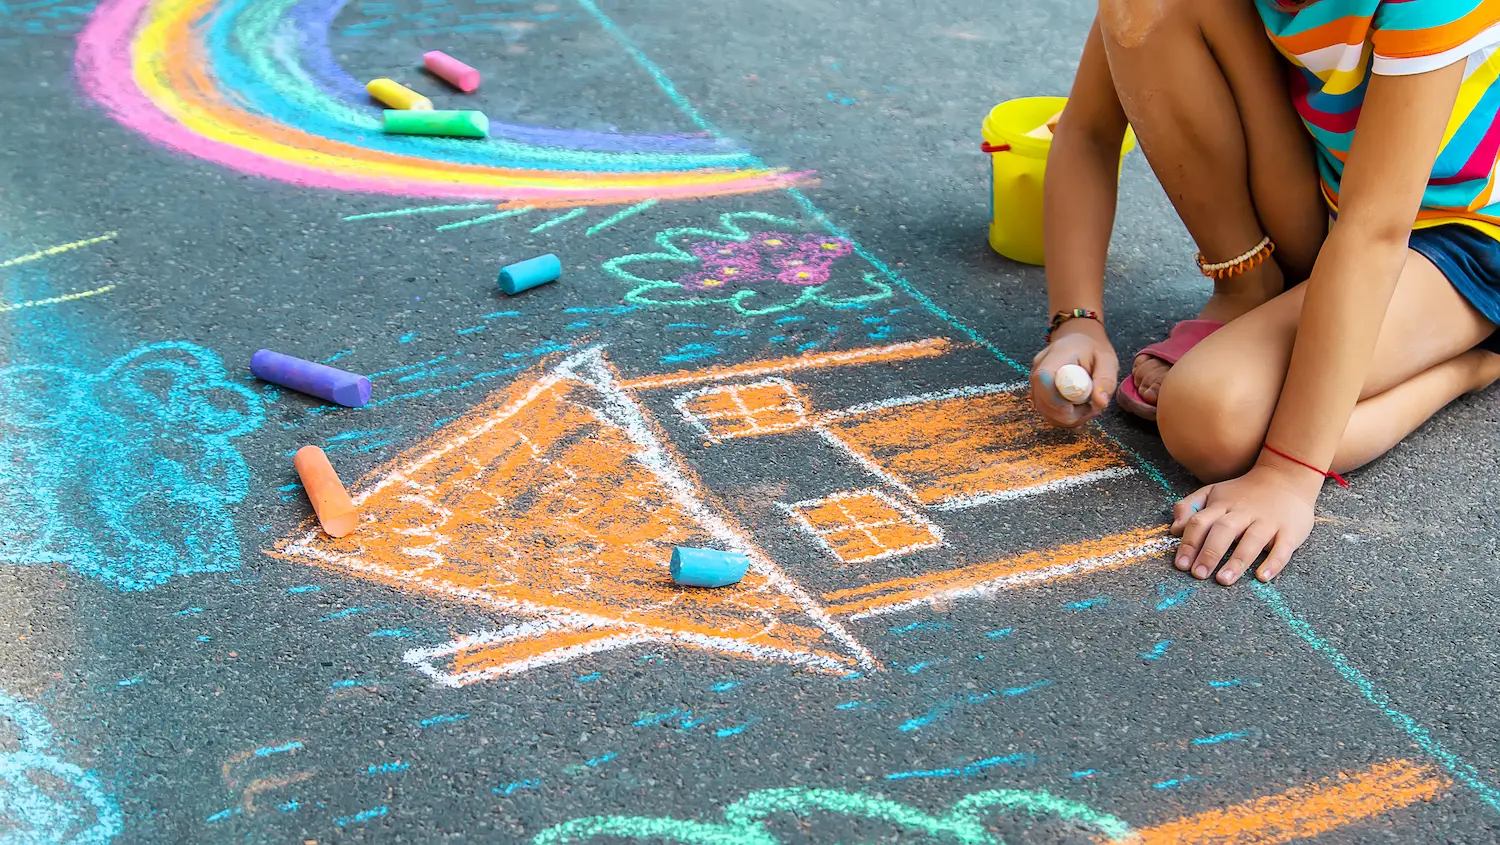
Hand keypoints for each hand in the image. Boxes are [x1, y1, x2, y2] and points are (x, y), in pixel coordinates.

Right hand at [1030, 319, 1118, 427]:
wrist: (1078, 340)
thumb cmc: (1093, 349)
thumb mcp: (1107, 360)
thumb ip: (1105, 380)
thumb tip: (1100, 403)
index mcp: (1055, 356)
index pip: (1044, 379)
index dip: (1055, 400)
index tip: (1073, 410)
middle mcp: (1039, 368)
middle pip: (1041, 399)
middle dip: (1065, 414)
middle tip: (1091, 410)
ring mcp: (1035, 381)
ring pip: (1043, 409)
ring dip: (1065, 418)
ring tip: (1088, 410)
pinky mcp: (1038, 391)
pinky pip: (1045, 410)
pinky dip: (1061, 417)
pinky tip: (1078, 411)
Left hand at [1169, 459, 1321, 583]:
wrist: (1286, 477)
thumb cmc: (1242, 492)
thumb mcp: (1213, 492)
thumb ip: (1190, 507)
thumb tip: (1174, 529)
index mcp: (1222, 505)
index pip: (1201, 522)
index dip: (1189, 542)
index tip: (1181, 564)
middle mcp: (1244, 513)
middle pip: (1224, 531)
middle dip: (1209, 553)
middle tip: (1198, 574)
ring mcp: (1268, 522)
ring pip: (1252, 540)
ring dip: (1237, 560)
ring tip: (1223, 580)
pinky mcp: (1290, 531)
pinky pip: (1283, 548)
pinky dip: (1273, 562)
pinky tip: (1262, 577)